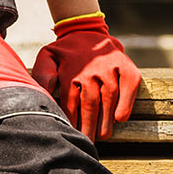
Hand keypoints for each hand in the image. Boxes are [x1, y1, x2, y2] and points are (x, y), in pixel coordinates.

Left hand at [32, 14, 141, 141]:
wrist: (87, 30)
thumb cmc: (65, 52)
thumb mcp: (48, 57)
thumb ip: (43, 75)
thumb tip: (45, 93)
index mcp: (70, 73)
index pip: (71, 105)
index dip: (72, 123)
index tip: (71, 137)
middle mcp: (91, 72)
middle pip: (90, 105)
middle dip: (89, 127)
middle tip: (88, 143)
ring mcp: (110, 69)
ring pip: (108, 99)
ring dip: (105, 120)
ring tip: (103, 136)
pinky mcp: (127, 68)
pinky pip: (128, 88)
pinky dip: (126, 103)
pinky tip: (120, 118)